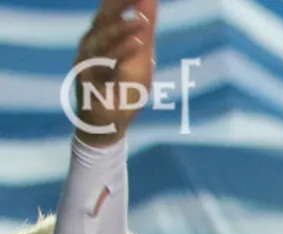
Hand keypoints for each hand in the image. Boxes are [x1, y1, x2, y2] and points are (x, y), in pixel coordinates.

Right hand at [72, 0, 156, 144]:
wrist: (110, 125)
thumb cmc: (125, 87)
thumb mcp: (141, 57)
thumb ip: (146, 30)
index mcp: (100, 37)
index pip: (108, 12)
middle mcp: (90, 47)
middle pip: (101, 22)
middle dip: (117, 7)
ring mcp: (87, 65)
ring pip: (99, 43)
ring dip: (120, 32)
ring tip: (140, 23)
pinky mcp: (90, 85)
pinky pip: (103, 68)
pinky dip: (119, 55)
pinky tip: (135, 46)